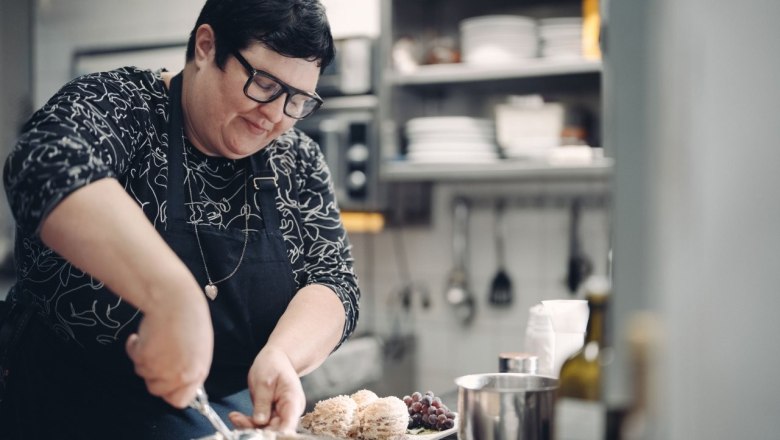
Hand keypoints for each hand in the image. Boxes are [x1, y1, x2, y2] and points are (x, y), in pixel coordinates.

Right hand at [126, 289, 212, 407]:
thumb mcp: (199, 349)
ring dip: (145, 359)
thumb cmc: (190, 319)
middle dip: (155, 374)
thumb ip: (190, 368)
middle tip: (160, 355)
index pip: (180, 400)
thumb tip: (179, 381)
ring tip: (156, 339)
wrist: (176, 301)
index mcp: (197, 372)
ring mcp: (161, 368)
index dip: (171, 391)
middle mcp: (180, 375)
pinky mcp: (144, 357)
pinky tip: (143, 334)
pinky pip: (134, 357)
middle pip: (157, 390)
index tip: (167, 379)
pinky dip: (135, 346)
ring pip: (143, 374)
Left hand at [228, 346, 305, 433]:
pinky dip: (247, 423)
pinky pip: (260, 425)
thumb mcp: (265, 381)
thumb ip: (263, 402)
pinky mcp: (271, 416)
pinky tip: (236, 417)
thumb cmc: (273, 365)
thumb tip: (260, 422)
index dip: (279, 433)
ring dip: (249, 426)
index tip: (264, 435)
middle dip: (258, 430)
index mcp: (293, 402)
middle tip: (239, 421)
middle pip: (276, 430)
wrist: (275, 359)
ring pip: (266, 430)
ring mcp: (280, 415)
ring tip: (235, 417)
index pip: (289, 424)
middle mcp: (289, 412)